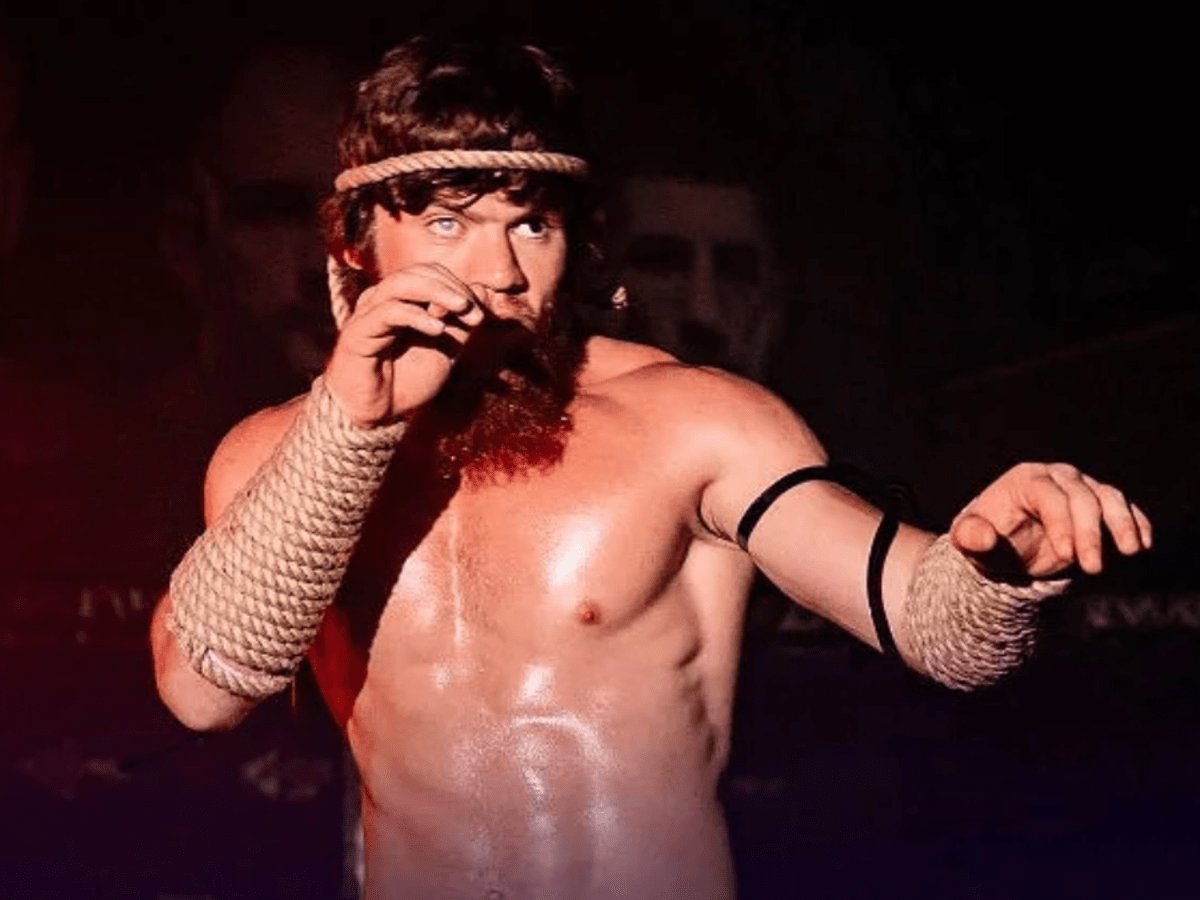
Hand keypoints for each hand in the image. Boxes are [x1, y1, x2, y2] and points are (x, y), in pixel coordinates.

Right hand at [324, 264, 485, 425]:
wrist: (379, 415)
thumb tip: (483, 292)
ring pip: (401, 283)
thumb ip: (462, 323)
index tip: (478, 314)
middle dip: (450, 288)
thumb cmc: (408, 382)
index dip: (457, 287)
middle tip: (471, 311)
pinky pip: (388, 311)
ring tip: (461, 309)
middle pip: (417, 272)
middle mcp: (382, 300)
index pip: (431, 274)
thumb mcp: (445, 350)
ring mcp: (368, 313)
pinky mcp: (358, 332)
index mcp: (401, 300)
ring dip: (437, 293)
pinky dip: (417, 316)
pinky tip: (438, 330)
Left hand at [949, 462, 1152, 577]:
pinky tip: (1142, 544)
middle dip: (1090, 533)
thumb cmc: (988, 542)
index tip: (1066, 555)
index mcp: (1025, 479)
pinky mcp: (1102, 503)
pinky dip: (1136, 523)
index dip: (1061, 524)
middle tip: (1092, 568)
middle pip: (1082, 497)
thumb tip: (981, 538)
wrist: (1009, 549)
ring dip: (1122, 524)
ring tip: (1129, 552)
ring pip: (1109, 497)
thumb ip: (972, 539)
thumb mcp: (970, 543)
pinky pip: (1124, 507)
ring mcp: (1083, 487)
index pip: (1049, 496)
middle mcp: (1057, 476)